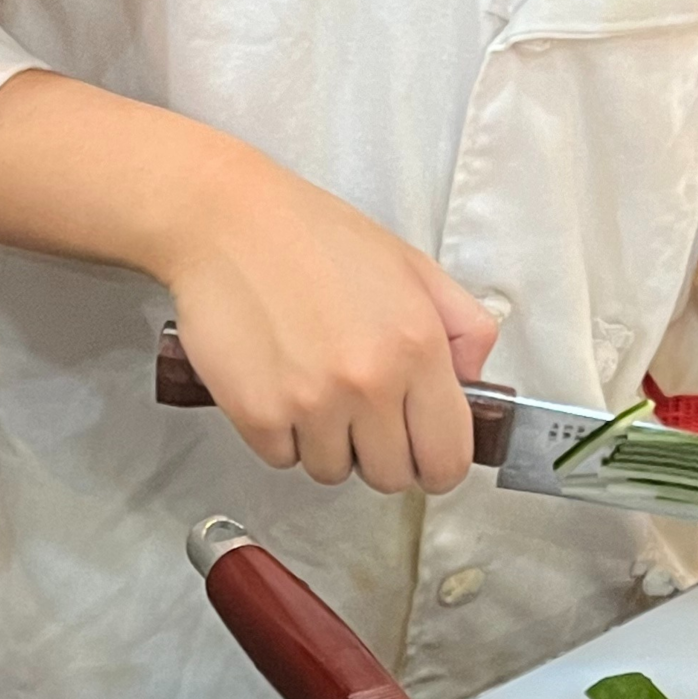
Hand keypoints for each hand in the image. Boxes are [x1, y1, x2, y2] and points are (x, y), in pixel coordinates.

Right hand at [163, 149, 497, 489]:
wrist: (224, 220)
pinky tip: (279, 386)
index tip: (425, 453)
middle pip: (392, 477)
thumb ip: (464, 328)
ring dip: (328, 445)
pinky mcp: (258, 414)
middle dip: (382, 454)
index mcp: (418, 348)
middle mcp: (369, 382)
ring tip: (315, 390)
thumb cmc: (315, 238)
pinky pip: (282, 459)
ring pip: (334, 472)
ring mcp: (311, 403)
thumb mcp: (413, 267)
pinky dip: (281, 435)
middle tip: (363, 415)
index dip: (439, 464)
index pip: (449, 458)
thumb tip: (473, 384)